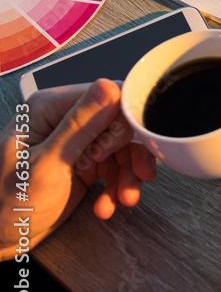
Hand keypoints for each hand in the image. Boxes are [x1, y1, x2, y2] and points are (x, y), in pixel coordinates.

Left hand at [1, 80, 156, 259]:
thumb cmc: (7, 205)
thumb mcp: (48, 165)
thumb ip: (80, 125)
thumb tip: (109, 86)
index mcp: (50, 108)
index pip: (108, 96)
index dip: (126, 122)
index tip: (133, 147)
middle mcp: (64, 120)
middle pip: (120, 123)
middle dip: (131, 154)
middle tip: (137, 177)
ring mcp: (75, 141)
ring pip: (122, 147)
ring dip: (127, 175)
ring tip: (124, 198)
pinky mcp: (83, 162)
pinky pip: (114, 166)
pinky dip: (117, 186)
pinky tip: (108, 204)